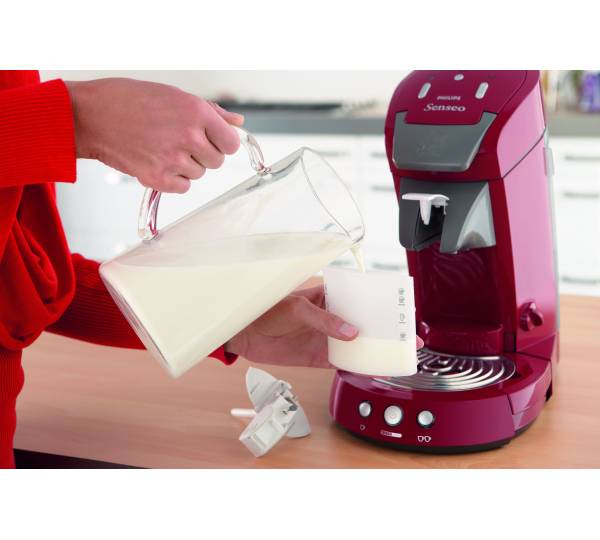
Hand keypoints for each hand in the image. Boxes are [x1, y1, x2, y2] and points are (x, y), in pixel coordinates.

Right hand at [66, 78, 244, 193]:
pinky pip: (183, 187)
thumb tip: (238, 123)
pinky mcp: (158, 178)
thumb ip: (212, 112)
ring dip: (186, 166)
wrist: (91, 115)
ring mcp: (173, 159)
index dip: (222, 143)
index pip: (231, 143)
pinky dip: (173, 179)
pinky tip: (157, 161)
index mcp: (196, 112)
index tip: (212, 140)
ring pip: (199, 174)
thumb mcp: (175, 95)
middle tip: (180, 142)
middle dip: (203, 154)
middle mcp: (189, 136)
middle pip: (217, 161)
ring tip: (162, 147)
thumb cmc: (129, 100)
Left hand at [225, 285, 424, 368]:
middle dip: (385, 329)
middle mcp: (330, 317)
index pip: (359, 298)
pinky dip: (357, 365)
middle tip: (407, 336)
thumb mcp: (297, 308)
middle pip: (364, 323)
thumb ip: (324, 320)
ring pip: (357, 344)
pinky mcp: (318, 356)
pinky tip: (372, 367)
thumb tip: (350, 333)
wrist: (243, 333)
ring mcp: (326, 337)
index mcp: (328, 296)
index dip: (379, 303)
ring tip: (396, 353)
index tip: (399, 309)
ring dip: (375, 349)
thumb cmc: (266, 309)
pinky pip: (343, 361)